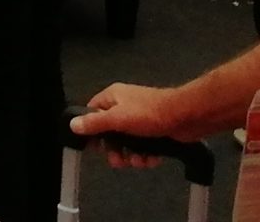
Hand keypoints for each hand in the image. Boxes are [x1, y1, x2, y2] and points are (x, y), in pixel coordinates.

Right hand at [73, 84, 200, 166]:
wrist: (186, 117)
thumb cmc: (149, 114)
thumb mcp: (118, 119)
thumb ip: (95, 122)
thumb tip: (73, 124)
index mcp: (113, 97)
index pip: (93, 112)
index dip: (91, 130)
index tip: (94, 147)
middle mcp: (125, 106)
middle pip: (111, 132)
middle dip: (115, 149)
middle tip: (119, 161)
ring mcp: (141, 119)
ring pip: (128, 142)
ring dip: (132, 155)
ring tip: (139, 161)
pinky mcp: (154, 131)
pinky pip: (143, 146)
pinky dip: (146, 154)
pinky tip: (151, 159)